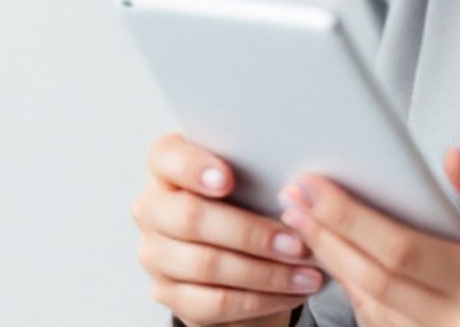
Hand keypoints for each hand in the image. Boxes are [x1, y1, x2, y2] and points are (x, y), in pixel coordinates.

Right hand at [132, 130, 329, 325]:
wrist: (237, 257)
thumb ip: (260, 172)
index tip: (228, 179)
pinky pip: (214, 302)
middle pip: (190, 218)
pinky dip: (260, 299)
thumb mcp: (250, 181)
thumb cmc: (245, 205)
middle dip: (250, 232)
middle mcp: (153, 208)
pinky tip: (290, 292)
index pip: (167, 157)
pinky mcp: (169, 294)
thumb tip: (303, 185)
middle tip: (295, 242)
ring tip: (306, 272)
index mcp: (167, 167)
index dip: (194, 167)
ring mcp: (156, 254)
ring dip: (265, 272)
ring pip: (206, 264)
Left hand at [276, 146, 459, 326]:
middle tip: (295, 198)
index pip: (402, 252)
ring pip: (374, 313)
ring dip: (337, 268)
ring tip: (311, 224)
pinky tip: (347, 263)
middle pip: (374, 283)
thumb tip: (452, 158)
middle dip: (327, 237)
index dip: (348, 219)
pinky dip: (363, 299)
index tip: (312, 187)